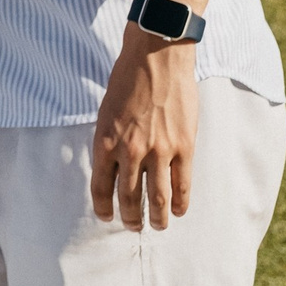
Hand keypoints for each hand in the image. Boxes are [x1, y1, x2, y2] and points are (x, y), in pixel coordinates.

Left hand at [89, 24, 198, 228]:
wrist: (156, 59)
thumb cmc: (127, 81)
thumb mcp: (106, 112)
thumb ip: (109, 141)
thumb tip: (114, 168)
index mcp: (105, 141)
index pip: (100, 186)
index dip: (104, 207)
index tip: (107, 217)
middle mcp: (130, 151)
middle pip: (129, 197)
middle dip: (130, 217)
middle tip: (133, 227)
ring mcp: (159, 151)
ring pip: (158, 198)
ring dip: (158, 218)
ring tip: (158, 226)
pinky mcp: (184, 147)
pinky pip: (183, 184)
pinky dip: (181, 202)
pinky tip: (179, 211)